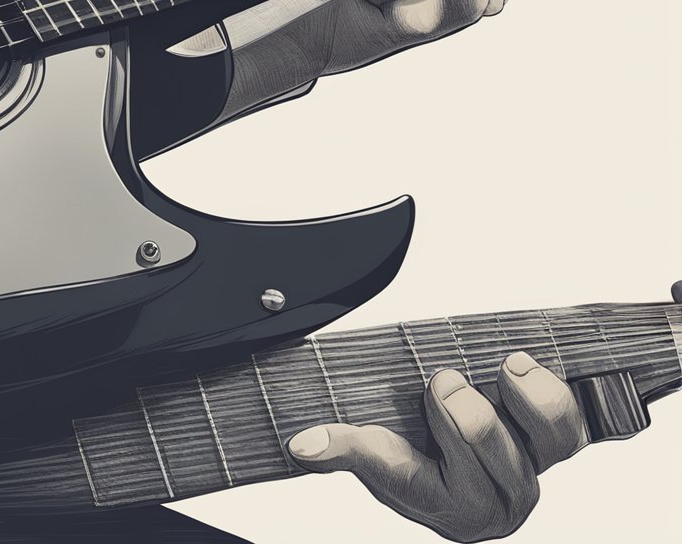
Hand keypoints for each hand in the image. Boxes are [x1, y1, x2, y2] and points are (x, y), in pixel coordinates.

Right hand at [287, 352, 588, 541]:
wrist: (479, 443)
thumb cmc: (427, 452)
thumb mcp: (384, 453)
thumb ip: (348, 446)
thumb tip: (301, 443)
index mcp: (442, 506)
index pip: (400, 478)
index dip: (355, 451)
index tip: (308, 439)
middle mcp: (496, 500)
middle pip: (485, 461)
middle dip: (466, 420)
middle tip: (443, 381)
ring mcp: (532, 472)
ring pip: (541, 446)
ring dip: (523, 406)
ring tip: (503, 370)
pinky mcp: (560, 443)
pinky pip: (570, 426)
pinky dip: (549, 393)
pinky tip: (520, 367)